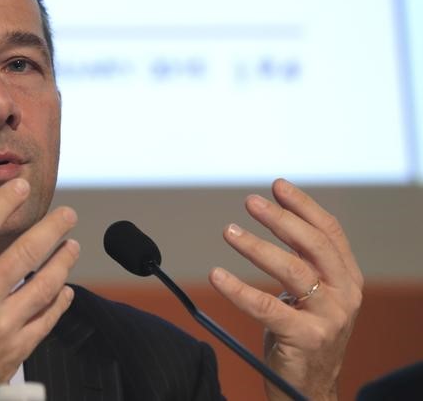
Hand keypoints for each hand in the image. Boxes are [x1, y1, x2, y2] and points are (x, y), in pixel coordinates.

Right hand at [0, 178, 79, 400]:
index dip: (5, 201)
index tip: (22, 186)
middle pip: (26, 253)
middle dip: (52, 228)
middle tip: (68, 214)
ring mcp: (2, 325)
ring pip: (45, 285)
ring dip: (63, 262)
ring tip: (73, 245)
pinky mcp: (16, 349)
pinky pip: (46, 320)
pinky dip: (60, 302)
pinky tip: (66, 289)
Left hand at [208, 179, 362, 400]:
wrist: (309, 389)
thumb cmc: (304, 334)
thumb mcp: (312, 294)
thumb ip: (303, 261)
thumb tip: (274, 216)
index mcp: (347, 277)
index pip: (330, 232)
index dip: (304, 205)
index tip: (277, 185)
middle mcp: (345, 294)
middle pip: (313, 245)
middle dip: (281, 219)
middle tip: (250, 201)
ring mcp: (329, 317)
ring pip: (292, 270)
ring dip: (257, 247)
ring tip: (229, 231)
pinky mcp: (306, 338)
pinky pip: (267, 307)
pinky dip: (238, 289)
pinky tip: (217, 275)